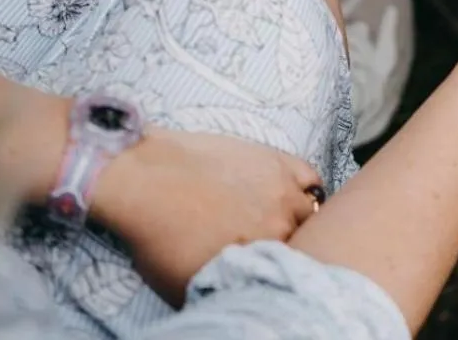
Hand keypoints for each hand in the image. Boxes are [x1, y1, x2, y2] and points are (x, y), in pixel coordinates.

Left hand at [92, 127, 323, 305]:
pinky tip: (287, 194)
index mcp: (261, 260)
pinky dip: (305, 188)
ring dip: (301, 219)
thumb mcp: (187, 287)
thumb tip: (244, 297)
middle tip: (270, 245)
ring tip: (277, 221)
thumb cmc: (157, 235)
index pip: (294, 271)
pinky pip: (310, 178)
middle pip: (308, 242)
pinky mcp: (276, 161)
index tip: (271, 269)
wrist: (143, 179)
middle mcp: (282, 226)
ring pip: (313, 211)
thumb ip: (225, 292)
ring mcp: (282, 191)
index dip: (282, 271)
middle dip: (291, 246)